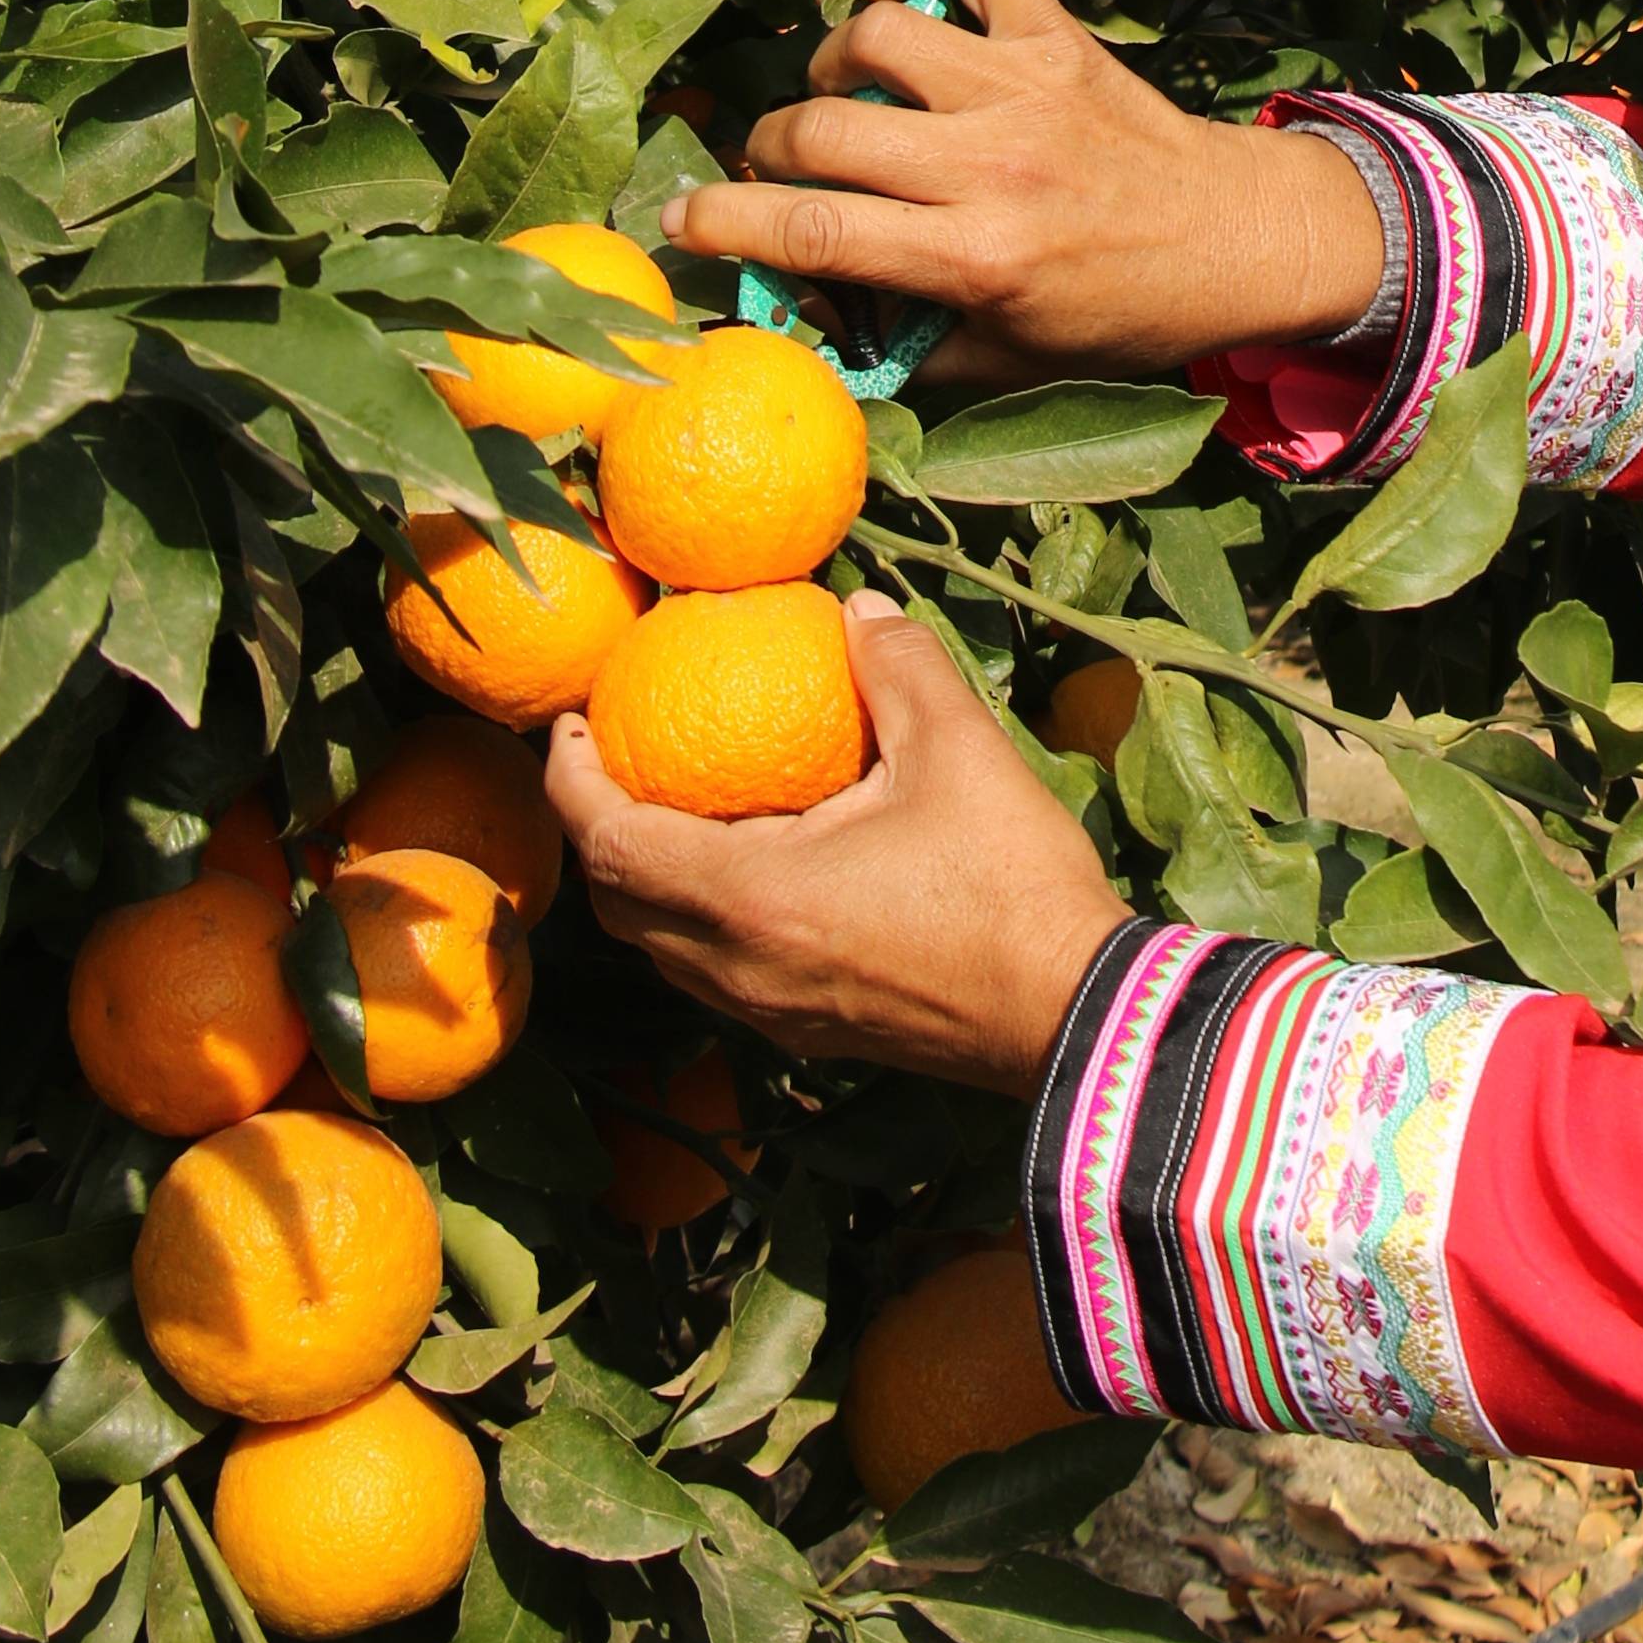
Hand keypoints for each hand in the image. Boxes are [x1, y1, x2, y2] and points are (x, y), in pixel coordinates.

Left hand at [543, 592, 1124, 1095]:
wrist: (1072, 1011)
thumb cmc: (1010, 884)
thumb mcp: (958, 749)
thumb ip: (897, 665)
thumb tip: (855, 608)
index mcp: (750, 898)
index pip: (609, 842)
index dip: (570, 780)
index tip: (572, 723)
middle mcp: (737, 968)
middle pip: (617, 905)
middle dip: (594, 830)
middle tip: (611, 757)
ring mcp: (768, 1013)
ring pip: (661, 949)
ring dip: (644, 879)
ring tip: (673, 806)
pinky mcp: (805, 1034)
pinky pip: (712, 973)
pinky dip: (696, 917)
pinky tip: (750, 865)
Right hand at [659, 0, 1388, 380]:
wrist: (1239, 238)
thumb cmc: (1122, 312)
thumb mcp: (1011, 358)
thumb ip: (905, 344)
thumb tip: (806, 322)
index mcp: (977, 257)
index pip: (817, 232)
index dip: (726, 224)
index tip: (677, 220)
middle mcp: (993, 164)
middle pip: (825, 126)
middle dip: (767, 146)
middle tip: (774, 166)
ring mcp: (1024, 86)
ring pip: (880, 34)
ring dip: (834, 60)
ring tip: (841, 92)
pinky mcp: (1058, 34)